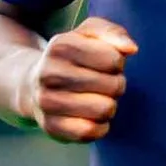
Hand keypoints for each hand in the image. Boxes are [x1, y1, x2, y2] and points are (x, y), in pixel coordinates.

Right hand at [29, 17, 134, 143]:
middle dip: (115, 85)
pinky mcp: (51, 127)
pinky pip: (91, 132)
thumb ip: (113, 33)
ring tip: (98, 98)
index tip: (105, 64)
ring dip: (109, 105)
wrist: (33, 84)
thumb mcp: (89, 34)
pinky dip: (100, 126)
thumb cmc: (73, 56)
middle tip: (103, 83)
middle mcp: (49, 73)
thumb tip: (131, 49)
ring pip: (105, 109)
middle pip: (114, 86)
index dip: (117, 63)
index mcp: (60, 45)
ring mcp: (47, 102)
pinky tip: (92, 117)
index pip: (114, 60)